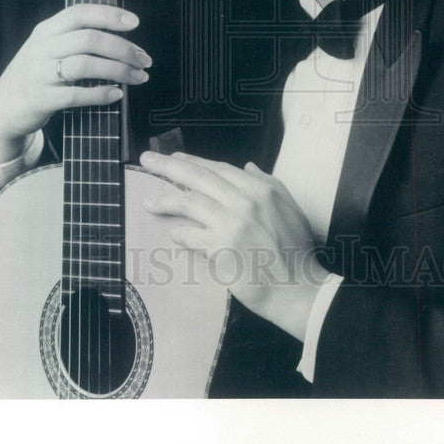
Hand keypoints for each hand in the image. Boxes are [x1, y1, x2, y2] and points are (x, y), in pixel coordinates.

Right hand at [0, 4, 151, 165]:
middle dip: (123, 49)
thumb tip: (123, 36)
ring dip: (118, 71)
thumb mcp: (48, 47)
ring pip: (85, 65)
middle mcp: (41, 47)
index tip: (135, 22)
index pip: (80, 13)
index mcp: (46, 30)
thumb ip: (76, 37)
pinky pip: (76, 95)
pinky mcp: (40, 99)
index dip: (109, 15)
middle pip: (89, 39)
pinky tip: (116, 94)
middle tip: (144, 60)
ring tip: (138, 78)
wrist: (3, 108)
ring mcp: (39, 73)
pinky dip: (100, 94)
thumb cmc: (37, 74)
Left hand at [140, 151, 330, 341]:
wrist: (297, 286)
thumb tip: (248, 166)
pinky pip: (191, 236)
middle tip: (147, 160)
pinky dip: (180, 233)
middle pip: (198, 178)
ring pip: (189, 203)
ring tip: (149, 202)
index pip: (218, 169)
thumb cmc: (296, 248)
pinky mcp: (221, 248)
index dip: (193, 161)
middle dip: (168, 166)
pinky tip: (173, 233)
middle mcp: (243, 201)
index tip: (173, 157)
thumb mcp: (290, 206)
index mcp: (259, 189)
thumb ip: (268, 183)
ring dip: (165, 200)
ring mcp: (230, 224)